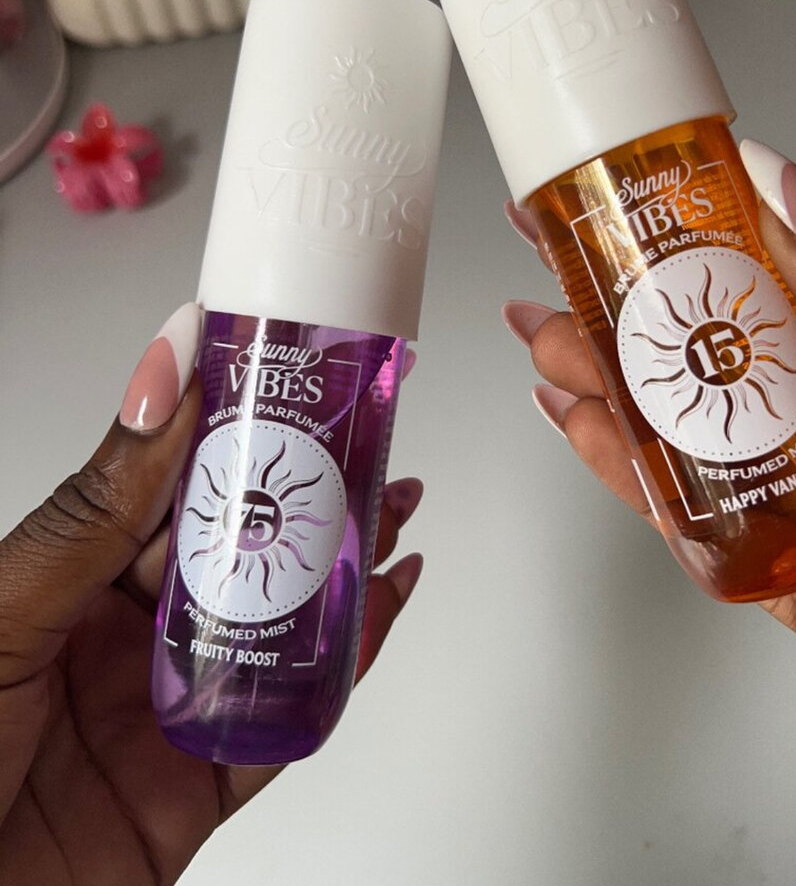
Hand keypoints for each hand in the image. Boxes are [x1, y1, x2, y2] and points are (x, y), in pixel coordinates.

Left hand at [0, 308, 422, 883]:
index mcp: (68, 583)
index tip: (289, 375)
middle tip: (366, 438)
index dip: (232, 428)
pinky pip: (287, 722)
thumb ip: (95, 510)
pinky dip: (345, 667)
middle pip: (237, 550)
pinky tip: (377, 609)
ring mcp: (166, 710)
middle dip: (306, 492)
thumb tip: (160, 380)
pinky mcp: (200, 786)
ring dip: (341, 566)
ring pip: (276, 624)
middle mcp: (122, 639)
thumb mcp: (4, 614)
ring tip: (391, 508)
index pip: (169, 486)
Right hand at [503, 140, 795, 791]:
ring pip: (691, 435)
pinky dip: (632, 481)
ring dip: (609, 385)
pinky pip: (699, 529)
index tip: (633, 194)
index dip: (698, 230)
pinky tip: (587, 432)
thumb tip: (792, 201)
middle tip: (556, 262)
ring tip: (546, 337)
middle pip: (716, 354)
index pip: (777, 276)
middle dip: (627, 307)